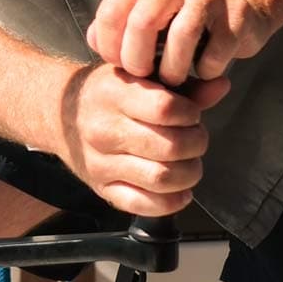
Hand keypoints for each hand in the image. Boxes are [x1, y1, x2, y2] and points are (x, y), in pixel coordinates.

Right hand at [55, 61, 229, 217]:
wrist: (60, 113)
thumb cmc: (108, 92)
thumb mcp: (140, 76)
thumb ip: (183, 85)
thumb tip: (222, 85)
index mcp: (114, 94)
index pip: (166, 109)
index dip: (191, 114)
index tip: (192, 114)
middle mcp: (104, 129)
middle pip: (169, 147)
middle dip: (196, 145)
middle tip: (197, 140)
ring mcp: (101, 163)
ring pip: (161, 179)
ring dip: (189, 174)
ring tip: (190, 164)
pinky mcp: (102, 189)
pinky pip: (143, 205)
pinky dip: (171, 202)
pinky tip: (179, 189)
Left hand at [87, 0, 272, 86]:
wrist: (238, 10)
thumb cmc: (181, 19)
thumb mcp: (143, 16)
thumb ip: (115, 27)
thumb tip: (95, 42)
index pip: (111, 12)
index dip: (110, 48)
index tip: (119, 66)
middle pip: (142, 22)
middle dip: (137, 61)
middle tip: (143, 77)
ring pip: (181, 36)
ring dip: (172, 70)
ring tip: (172, 79)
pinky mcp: (238, 12)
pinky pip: (214, 53)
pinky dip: (205, 71)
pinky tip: (203, 70)